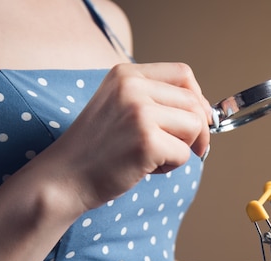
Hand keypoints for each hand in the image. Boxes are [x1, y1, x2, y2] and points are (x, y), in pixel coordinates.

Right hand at [41, 62, 210, 210]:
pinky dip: (172, 167)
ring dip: (183, 148)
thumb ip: (156, 101)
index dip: (198, 98)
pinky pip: (184, 154)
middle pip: (194, 102)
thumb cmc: (97, 149)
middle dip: (197, 130)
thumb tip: (206, 111)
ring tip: (155, 156)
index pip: (184, 73)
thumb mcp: (120, 108)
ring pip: (195, 126)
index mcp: (126, 74)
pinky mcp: (146, 140)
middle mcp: (132, 87)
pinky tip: (146, 168)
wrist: (64, 178)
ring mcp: (139, 112)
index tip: (196, 120)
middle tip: (183, 149)